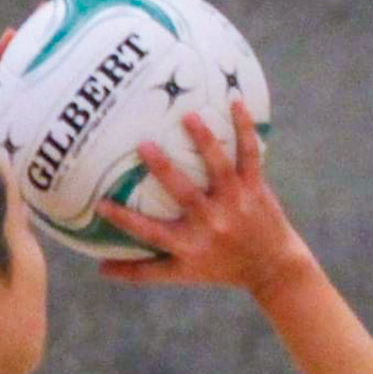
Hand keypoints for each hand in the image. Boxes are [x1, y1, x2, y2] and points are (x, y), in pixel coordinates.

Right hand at [96, 102, 310, 293]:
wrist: (273, 268)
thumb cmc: (221, 268)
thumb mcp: (183, 273)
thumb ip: (142, 271)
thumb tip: (100, 270)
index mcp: (190, 245)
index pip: (151, 234)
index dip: (126, 220)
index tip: (99, 203)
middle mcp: (212, 223)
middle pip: (186, 195)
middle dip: (165, 170)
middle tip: (143, 144)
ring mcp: (235, 203)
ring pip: (220, 168)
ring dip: (206, 141)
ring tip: (188, 115)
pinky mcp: (255, 188)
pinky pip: (251, 155)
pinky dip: (245, 129)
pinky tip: (236, 100)